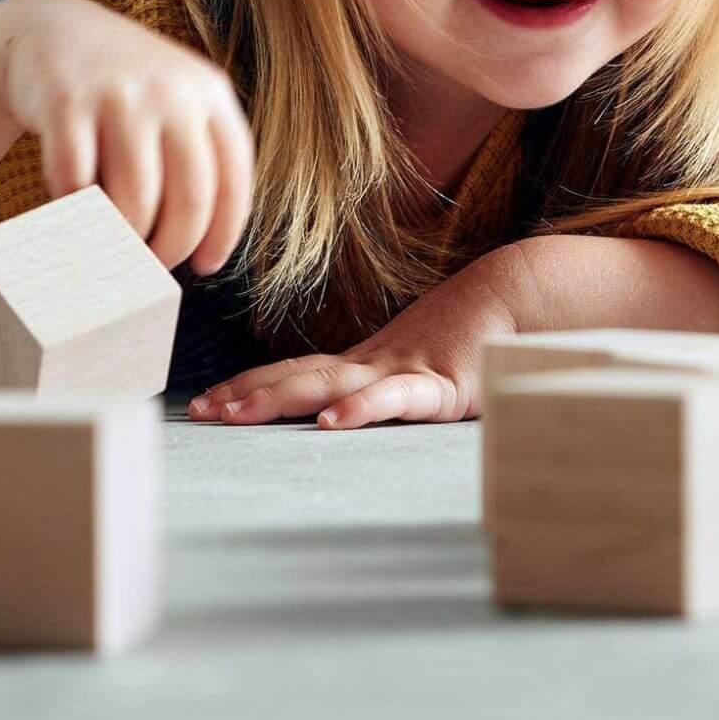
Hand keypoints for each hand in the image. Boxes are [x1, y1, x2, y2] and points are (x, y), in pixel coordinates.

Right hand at [0, 0, 253, 275]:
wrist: (52, 31)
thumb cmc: (125, 90)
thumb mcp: (178, 101)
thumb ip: (200, 155)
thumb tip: (206, 244)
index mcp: (211, 93)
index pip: (234, 180)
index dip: (224, 234)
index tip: (205, 265)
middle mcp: (172, 91)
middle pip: (190, 199)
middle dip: (171, 247)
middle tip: (151, 265)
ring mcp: (119, 94)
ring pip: (135, 199)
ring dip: (124, 238)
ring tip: (114, 245)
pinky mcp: (66, 102)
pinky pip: (77, 183)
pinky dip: (75, 209)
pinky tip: (73, 209)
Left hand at [186, 245, 527, 428]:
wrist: (519, 297)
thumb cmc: (470, 336)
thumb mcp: (415, 369)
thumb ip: (383, 388)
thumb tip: (340, 410)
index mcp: (363, 364)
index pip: (292, 373)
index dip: (247, 386)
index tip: (204, 404)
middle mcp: (372, 364)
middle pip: (296, 377)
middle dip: (245, 394)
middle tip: (199, 412)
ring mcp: (403, 372)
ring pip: (329, 384)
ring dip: (278, 397)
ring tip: (236, 414)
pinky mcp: (443, 387)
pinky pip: (396, 400)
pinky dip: (361, 408)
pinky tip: (331, 422)